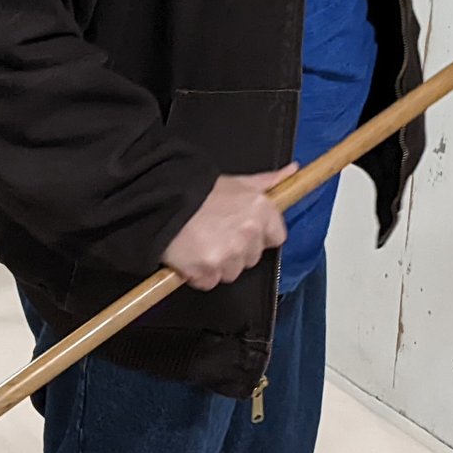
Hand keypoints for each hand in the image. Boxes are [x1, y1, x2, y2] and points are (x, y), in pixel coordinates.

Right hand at [162, 166, 294, 290]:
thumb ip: (267, 181)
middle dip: (236, 251)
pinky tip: (189, 254)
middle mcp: (249, 232)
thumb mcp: (236, 182)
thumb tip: (292, 171)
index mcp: (260, 209)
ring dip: (217, 263)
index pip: (276, 237)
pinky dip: (198, 274)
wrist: (160, 201)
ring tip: (200, 242)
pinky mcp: (208, 271)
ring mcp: (230, 254)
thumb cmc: (197, 191)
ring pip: (231, 272)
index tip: (241, 230)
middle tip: (214, 233)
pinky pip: (209, 281)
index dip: (258, 236)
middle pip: (252, 257)